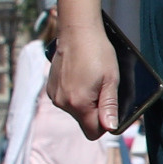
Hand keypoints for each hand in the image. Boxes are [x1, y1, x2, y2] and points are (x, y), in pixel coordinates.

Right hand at [46, 24, 118, 138]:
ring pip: (75, 110)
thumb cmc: (98, 53)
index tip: (111, 109)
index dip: (106, 123)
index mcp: (78, 104)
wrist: (77, 31)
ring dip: (85, 101)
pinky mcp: (51, 88)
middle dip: (96, 111)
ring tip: (92, 80)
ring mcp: (55, 95)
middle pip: (84, 121)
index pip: (93, 132)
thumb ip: (110, 106)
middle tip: (103, 88)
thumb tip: (111, 128)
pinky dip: (75, 93)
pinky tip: (81, 77)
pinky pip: (67, 100)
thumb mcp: (111, 80)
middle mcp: (63, 103)